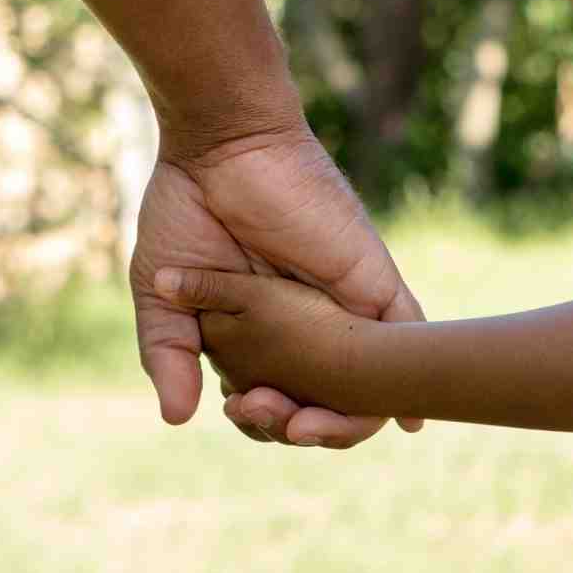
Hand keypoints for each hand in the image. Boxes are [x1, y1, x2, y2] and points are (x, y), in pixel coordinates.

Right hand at [128, 125, 423, 447]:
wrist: (220, 146)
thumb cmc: (185, 210)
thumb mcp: (161, 295)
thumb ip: (169, 355)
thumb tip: (177, 419)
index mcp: (260, 333)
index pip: (275, 400)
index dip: (263, 422)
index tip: (237, 408)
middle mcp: (305, 326)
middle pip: (322, 402)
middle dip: (300, 427)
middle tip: (264, 412)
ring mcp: (341, 306)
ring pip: (365, 383)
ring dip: (346, 421)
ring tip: (306, 425)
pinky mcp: (369, 280)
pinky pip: (404, 333)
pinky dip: (409, 379)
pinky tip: (410, 419)